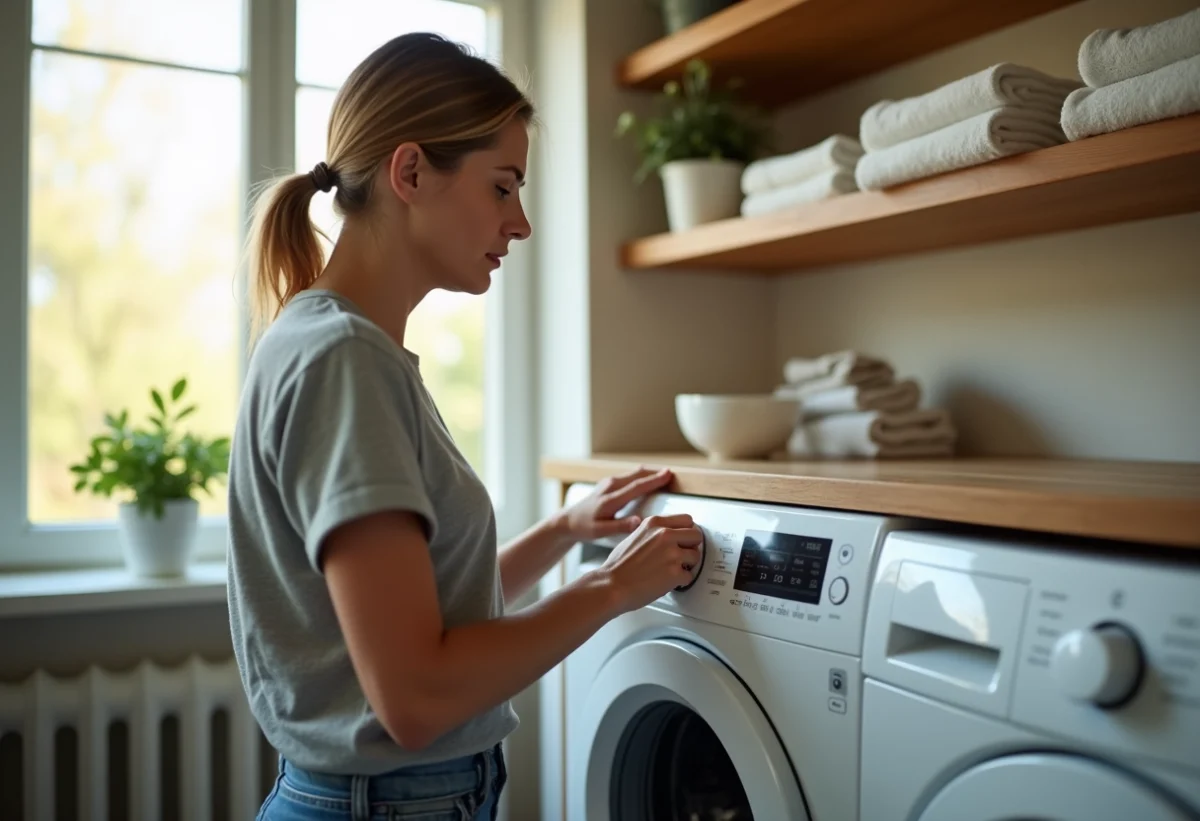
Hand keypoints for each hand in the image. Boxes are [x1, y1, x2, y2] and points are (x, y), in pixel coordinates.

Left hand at [557, 466, 674, 541]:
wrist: (567, 521)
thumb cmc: (584, 528)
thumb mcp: (600, 532)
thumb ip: (620, 526)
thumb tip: (639, 521)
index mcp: (610, 499)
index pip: (636, 486)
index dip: (654, 480)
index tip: (668, 474)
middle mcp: (610, 486)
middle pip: (637, 475)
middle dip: (655, 473)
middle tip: (672, 474)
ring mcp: (609, 483)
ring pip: (634, 474)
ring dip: (649, 473)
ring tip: (665, 475)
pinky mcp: (609, 483)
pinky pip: (629, 477)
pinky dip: (642, 477)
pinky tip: (649, 480)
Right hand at [597, 514, 702, 613]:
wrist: (611, 585)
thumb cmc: (618, 566)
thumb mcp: (634, 536)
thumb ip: (653, 532)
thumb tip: (666, 534)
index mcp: (654, 523)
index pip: (687, 520)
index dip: (687, 531)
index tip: (685, 538)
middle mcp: (665, 535)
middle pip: (696, 535)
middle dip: (691, 546)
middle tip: (683, 554)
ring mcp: (672, 554)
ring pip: (696, 556)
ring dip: (687, 565)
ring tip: (673, 569)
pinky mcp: (675, 573)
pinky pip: (689, 576)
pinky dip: (681, 581)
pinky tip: (668, 581)